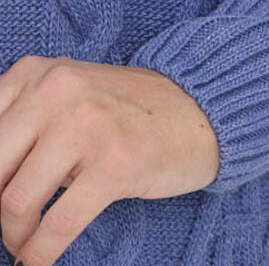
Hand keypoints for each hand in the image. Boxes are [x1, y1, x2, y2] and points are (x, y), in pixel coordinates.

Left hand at [0, 53, 219, 265]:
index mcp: (35, 73)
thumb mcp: (64, 95)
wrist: (197, 106)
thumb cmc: (123, 110)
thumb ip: (20, 121)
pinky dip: (39, 253)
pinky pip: (56, 226)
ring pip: (15, 203)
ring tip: (27, 241)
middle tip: (8, 224)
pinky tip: (39, 259)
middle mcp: (57, 90)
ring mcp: (87, 125)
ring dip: (14, 236)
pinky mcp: (115, 163)